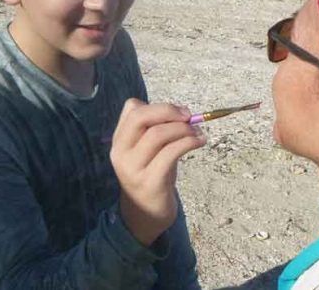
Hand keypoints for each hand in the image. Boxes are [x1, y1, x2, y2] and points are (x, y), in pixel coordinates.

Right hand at [110, 98, 205, 246]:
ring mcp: (133, 168)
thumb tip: (182, 112)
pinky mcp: (149, 182)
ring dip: (183, 129)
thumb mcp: (148, 150)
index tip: (180, 112)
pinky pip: (170, 153)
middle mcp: (121, 152)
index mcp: (119, 140)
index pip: (132, 109)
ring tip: (198, 133)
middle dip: (168, 111)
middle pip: (141, 117)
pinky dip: (189, 142)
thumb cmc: (152, 175)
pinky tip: (200, 142)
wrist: (145, 213)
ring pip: (158, 134)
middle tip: (189, 116)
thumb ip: (156, 130)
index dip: (158, 106)